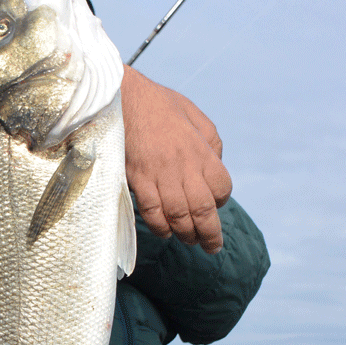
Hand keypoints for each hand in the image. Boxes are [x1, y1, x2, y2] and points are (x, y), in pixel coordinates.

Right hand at [120, 66, 231, 253]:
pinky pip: (152, 210)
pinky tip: (165, 232)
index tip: (214, 206)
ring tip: (189, 241)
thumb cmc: (159, 104)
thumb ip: (210, 141)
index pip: (221, 188)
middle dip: (210, 233)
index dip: (220, 201)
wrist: (124, 97)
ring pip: (179, 215)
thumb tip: (215, 163)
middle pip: (203, 208)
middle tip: (212, 247)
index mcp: (201, 150)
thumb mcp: (195, 115)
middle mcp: (184, 165)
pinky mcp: (137, 177)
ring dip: (186, 233)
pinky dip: (160, 226)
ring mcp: (160, 173)